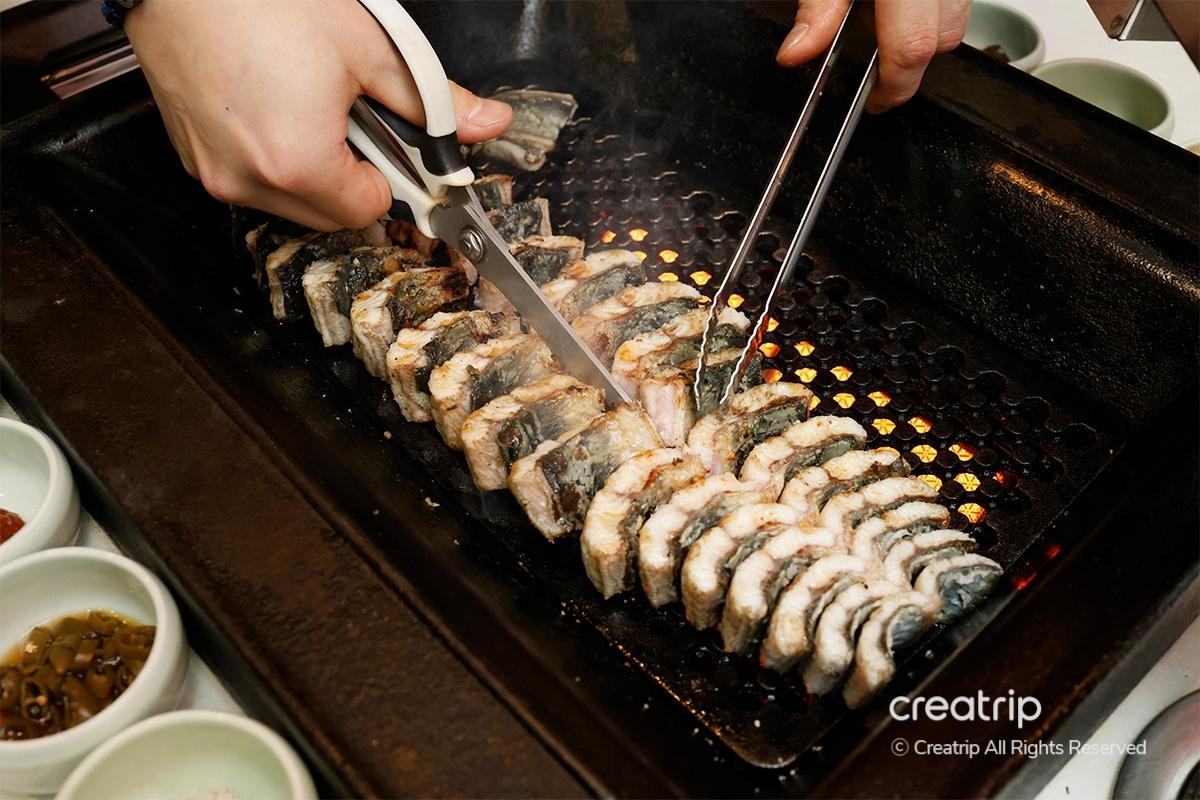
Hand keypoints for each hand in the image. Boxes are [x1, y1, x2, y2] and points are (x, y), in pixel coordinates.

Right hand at [125, 0, 511, 230]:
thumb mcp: (368, 45)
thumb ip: (431, 100)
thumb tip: (485, 123)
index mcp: (299, 163)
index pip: (369, 211)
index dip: (388, 175)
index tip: (389, 141)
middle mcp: (249, 180)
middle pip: (329, 214)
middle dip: (350, 174)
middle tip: (349, 113)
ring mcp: (213, 171)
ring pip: (288, 200)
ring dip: (309, 165)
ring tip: (304, 98)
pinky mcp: (189, 154)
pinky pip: (247, 175)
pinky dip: (268, 152)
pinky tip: (269, 100)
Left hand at [775, 0, 970, 112]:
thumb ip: (818, 9)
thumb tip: (796, 53)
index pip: (911, 48)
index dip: (893, 86)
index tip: (875, 101)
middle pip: (941, 40)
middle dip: (907, 58)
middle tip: (873, 53)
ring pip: (956, 20)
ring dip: (921, 31)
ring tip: (884, 13)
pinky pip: (956, 0)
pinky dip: (930, 9)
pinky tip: (899, 0)